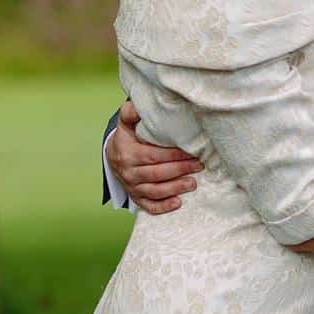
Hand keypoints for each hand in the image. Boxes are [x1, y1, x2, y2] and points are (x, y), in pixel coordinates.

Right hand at [107, 100, 202, 214]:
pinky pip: (148, 206)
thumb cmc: (128, 137)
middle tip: (199, 165)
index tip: (192, 152)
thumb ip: (130, 113)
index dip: (173, 155)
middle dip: (180, 170)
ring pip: (154, 191)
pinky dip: (163, 207)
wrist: (114, 156)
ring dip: (175, 188)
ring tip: (193, 183)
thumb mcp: (126, 124)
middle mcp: (128, 172)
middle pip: (157, 174)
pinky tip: (178, 203)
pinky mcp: (136, 197)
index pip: (153, 156)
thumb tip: (137, 106)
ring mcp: (132, 186)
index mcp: (128, 153)